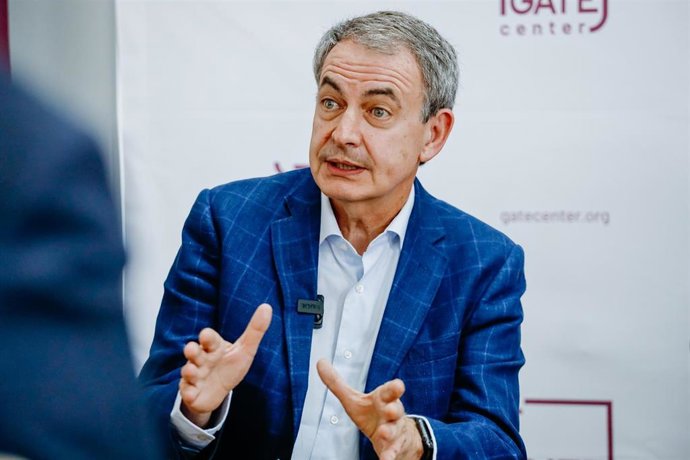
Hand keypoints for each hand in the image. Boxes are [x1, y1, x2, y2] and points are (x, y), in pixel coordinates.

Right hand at [179, 303, 272, 426]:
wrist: (217, 391)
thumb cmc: (230, 365)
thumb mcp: (245, 349)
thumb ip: (255, 330)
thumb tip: (267, 306)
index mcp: (214, 347)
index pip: (209, 338)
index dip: (207, 337)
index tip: (206, 336)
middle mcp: (201, 359)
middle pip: (194, 352)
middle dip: (192, 350)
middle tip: (192, 350)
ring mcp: (194, 375)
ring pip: (188, 371)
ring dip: (189, 371)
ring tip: (192, 371)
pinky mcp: (191, 391)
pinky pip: (187, 392)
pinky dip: (188, 393)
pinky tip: (191, 394)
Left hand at [317, 359, 422, 459]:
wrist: (396, 436)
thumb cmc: (373, 413)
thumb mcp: (353, 399)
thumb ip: (336, 383)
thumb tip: (319, 362)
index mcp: (382, 399)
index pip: (389, 391)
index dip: (394, 388)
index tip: (398, 385)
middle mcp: (391, 413)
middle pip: (396, 409)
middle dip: (394, 409)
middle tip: (390, 409)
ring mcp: (394, 431)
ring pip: (395, 430)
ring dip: (389, 432)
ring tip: (383, 433)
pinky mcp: (393, 447)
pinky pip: (392, 452)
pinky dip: (389, 456)